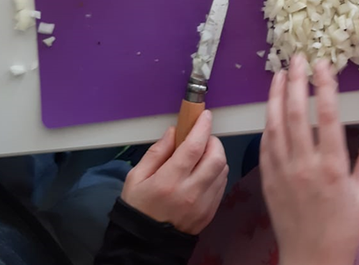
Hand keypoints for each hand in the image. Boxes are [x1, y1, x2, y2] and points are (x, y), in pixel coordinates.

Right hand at [121, 110, 227, 234]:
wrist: (147, 243)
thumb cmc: (138, 207)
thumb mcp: (136, 177)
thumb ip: (156, 153)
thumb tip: (173, 132)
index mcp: (169, 181)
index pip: (193, 147)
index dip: (202, 127)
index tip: (204, 116)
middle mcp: (190, 192)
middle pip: (216, 157)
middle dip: (213, 141)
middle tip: (203, 138)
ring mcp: (203, 204)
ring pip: (223, 170)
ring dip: (216, 156)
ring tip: (202, 156)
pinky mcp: (211, 212)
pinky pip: (222, 184)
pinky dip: (217, 172)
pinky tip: (204, 172)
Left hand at [261, 55, 358, 264]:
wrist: (312, 259)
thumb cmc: (343, 228)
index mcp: (333, 167)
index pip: (328, 116)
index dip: (325, 86)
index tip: (323, 65)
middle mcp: (305, 165)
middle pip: (297, 113)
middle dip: (296, 82)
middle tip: (297, 59)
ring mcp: (282, 171)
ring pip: (275, 124)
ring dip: (276, 96)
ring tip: (279, 74)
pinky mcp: (268, 179)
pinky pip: (265, 144)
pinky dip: (268, 122)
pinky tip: (271, 107)